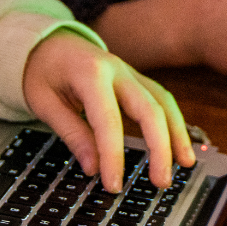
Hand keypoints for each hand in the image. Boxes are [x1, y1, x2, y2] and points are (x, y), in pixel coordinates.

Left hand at [23, 30, 194, 191]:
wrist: (47, 41)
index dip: (113, 156)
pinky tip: (179, 144)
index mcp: (90, 73)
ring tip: (184, 164)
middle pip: (149, 108)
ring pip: (163, 102)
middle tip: (159, 181)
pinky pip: (161, 99)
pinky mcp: (135, 79)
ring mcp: (129, 72)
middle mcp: (116, 70)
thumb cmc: (42, 70)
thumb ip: (71, 133)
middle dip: (159, 147)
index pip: (108, 120)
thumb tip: (93, 168)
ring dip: (176, 134)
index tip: (114, 185)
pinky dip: (173, 122)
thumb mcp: (44, 102)